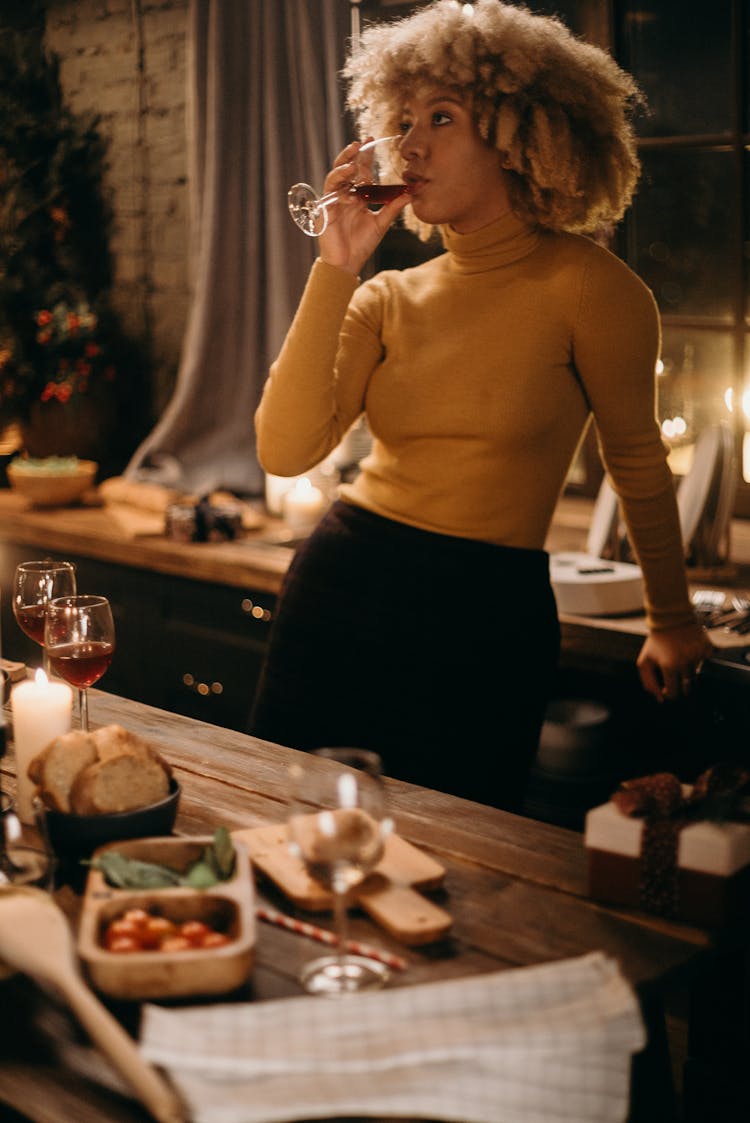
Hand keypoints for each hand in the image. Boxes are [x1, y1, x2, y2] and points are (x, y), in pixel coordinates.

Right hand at [318, 140, 410, 275]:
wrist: (347, 264)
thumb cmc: (361, 245)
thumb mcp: (381, 223)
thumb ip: (393, 207)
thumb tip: (410, 192)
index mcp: (357, 196)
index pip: (361, 171)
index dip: (365, 157)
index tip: (372, 141)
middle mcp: (344, 195)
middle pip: (346, 168)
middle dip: (352, 155)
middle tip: (361, 143)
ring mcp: (333, 201)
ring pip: (335, 176)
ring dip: (343, 167)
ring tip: (353, 162)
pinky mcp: (325, 210)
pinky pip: (329, 193)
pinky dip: (338, 187)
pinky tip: (349, 186)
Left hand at [636, 620, 713, 701]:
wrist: (670, 617)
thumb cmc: (656, 641)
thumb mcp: (644, 661)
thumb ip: (648, 682)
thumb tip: (659, 698)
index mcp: (669, 667)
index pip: (673, 693)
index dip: (668, 693)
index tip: (666, 688)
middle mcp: (685, 663)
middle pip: (686, 686)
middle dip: (679, 684)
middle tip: (673, 672)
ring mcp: (698, 656)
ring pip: (695, 674)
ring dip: (687, 670)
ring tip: (679, 656)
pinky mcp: (707, 648)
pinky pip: (705, 662)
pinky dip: (698, 659)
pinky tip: (689, 649)